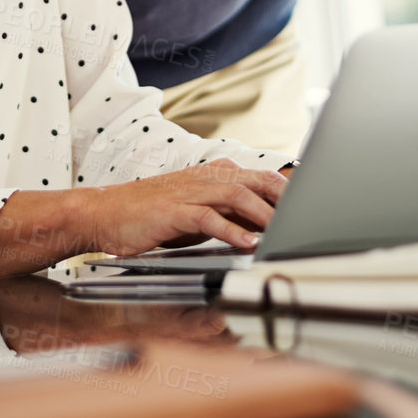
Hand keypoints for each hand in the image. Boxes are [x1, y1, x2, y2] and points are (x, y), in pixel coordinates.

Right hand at [76, 160, 287, 255]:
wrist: (104, 212)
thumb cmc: (151, 214)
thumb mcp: (198, 211)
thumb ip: (229, 213)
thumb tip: (264, 224)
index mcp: (214, 175)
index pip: (261, 177)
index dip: (289, 190)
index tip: (314, 204)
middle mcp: (206, 178)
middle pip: (256, 180)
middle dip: (285, 199)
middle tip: (308, 218)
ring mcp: (189, 191)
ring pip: (237, 195)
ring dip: (264, 214)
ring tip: (284, 232)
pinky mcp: (174, 210)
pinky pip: (209, 217)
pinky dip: (232, 230)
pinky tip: (248, 243)